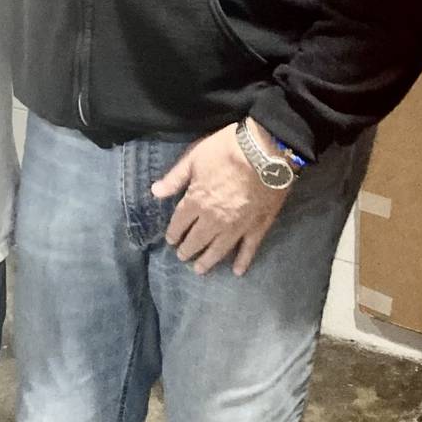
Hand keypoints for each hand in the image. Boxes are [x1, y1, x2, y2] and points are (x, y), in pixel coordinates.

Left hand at [151, 120, 288, 276]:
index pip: (180, 222)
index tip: (171, 240)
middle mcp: (214, 220)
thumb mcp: (195, 157)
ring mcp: (237, 226)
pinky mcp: (258, 226)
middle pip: (197, 239)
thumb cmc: (227, 149)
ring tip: (200, 269)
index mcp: (196, 201)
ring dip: (208, 260)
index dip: (174, 232)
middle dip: (188, 249)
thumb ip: (175, 178)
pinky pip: (249, 248)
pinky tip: (238, 271)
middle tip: (182, 257)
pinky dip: (243, 261)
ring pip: (219, 249)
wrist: (266, 151)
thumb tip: (155, 192)